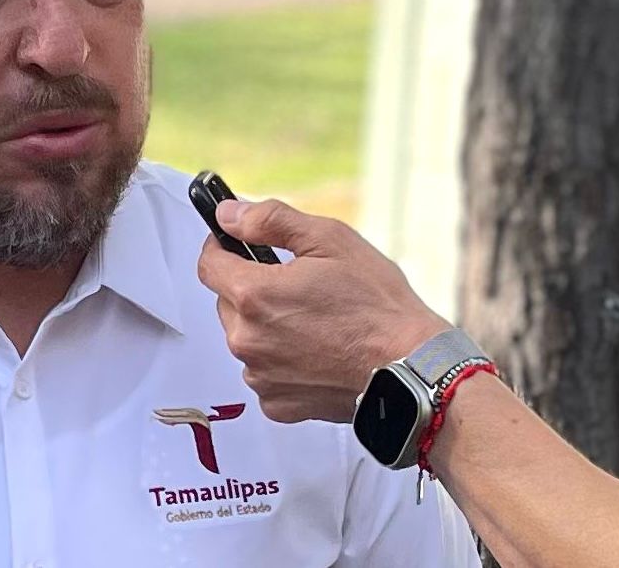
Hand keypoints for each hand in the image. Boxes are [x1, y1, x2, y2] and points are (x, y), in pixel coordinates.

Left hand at [197, 199, 449, 423]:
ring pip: (245, 338)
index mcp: (253, 295)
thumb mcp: (329, 240)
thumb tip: (229, 214)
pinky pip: (264, 372)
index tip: (235, 244)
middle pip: (227, 302)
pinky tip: (316, 351)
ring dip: (266, 326)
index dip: (221, 247)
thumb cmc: (378, 306)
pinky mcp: (277, 404)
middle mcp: (247, 340)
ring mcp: (260, 376)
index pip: (208, 264)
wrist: (411, 369)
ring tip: (313, 321)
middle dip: (251, 288)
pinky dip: (281, 361)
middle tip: (296, 285)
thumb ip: (270, 221)